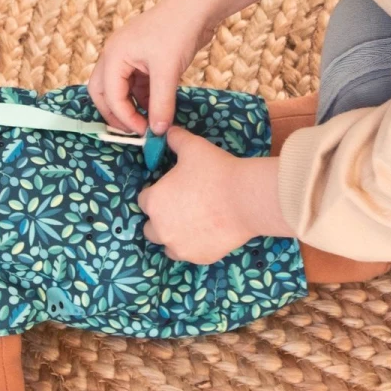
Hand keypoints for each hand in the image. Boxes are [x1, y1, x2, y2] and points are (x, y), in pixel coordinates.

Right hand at [87, 0, 211, 136]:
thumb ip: (160, 104)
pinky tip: (157, 107)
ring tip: (149, 121)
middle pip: (103, 93)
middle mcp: (115, 55)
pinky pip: (135, 83)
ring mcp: (129, 56)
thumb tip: (157, 132)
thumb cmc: (178, 31)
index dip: (125, 118)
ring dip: (131, 106)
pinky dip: (142, 97)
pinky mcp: (143, 58)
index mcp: (114, 55)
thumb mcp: (168, 71)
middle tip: (135, 131)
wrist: (198, 6)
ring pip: (119, 89)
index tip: (145, 132)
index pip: (110, 96)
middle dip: (116, 114)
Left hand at [137, 128, 290, 263]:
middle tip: (182, 206)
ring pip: (168, 244)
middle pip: (151, 227)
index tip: (171, 188)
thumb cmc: (215, 171)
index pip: (144, 200)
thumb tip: (168, 131)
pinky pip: (191, 253)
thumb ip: (176, 139)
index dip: (156, 192)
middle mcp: (160, 229)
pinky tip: (209, 232)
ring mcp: (180, 247)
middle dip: (162, 218)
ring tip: (194, 222)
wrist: (246, 198)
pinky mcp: (199, 258)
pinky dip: (195, 245)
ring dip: (175, 235)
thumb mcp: (193, 147)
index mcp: (154, 202)